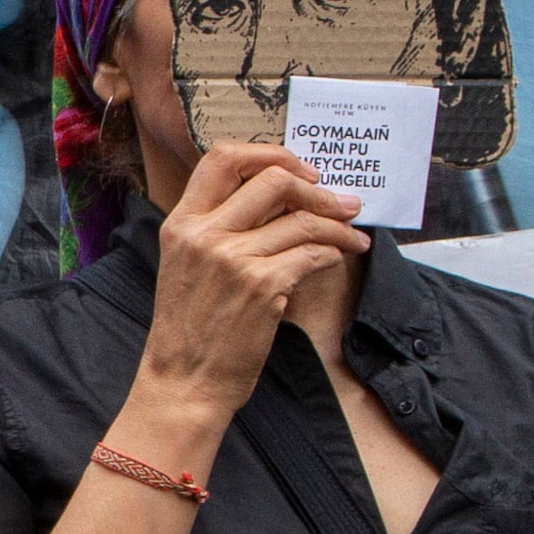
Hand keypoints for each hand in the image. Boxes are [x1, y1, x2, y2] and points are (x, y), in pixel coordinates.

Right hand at [129, 143, 366, 445]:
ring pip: (303, 219)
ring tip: (353, 235)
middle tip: (339, 203)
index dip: (270, 153)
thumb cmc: (190, 328)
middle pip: (274, 179)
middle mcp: (203, 234)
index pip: (222, 158)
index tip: (299, 171)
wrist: (183, 381)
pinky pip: (313, 253)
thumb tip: (280, 200)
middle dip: (316, 189)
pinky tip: (341, 257)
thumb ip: (219, 229)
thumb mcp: (188, 266)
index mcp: (180, 224)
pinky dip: (335, 252)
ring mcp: (232, 259)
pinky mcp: (262, 285)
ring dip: (339, 225)